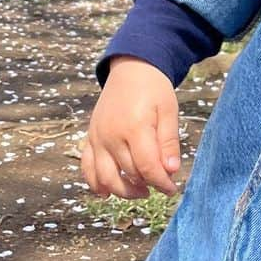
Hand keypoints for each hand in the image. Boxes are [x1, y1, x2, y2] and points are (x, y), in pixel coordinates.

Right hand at [81, 56, 181, 199]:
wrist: (130, 68)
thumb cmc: (153, 88)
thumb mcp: (169, 110)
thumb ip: (169, 142)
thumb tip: (171, 171)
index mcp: (135, 127)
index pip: (148, 167)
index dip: (162, 183)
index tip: (173, 189)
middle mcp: (112, 135)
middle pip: (129, 173)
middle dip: (148, 185)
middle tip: (162, 184)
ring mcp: (97, 137)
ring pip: (105, 177)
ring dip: (123, 191)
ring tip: (141, 191)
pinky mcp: (90, 137)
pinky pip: (87, 167)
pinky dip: (95, 183)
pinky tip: (107, 192)